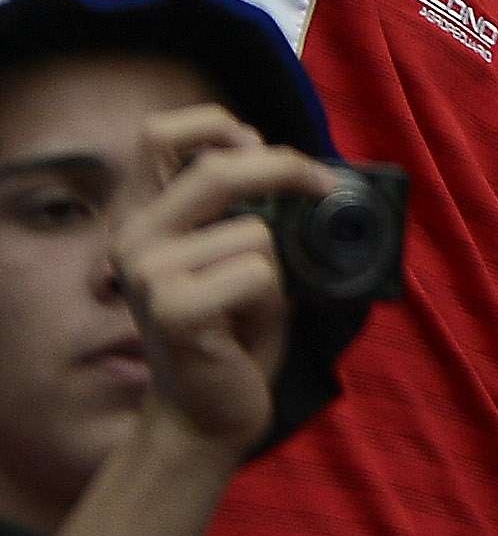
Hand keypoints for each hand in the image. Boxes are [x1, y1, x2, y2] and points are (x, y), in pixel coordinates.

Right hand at [111, 107, 332, 463]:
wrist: (209, 411)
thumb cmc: (236, 326)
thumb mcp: (240, 253)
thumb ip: (254, 207)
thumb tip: (314, 171)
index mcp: (144, 218)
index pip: (158, 135)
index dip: (217, 124)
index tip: (260, 143)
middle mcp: (133, 240)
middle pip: (218, 169)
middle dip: (288, 171)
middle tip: (326, 187)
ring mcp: (148, 276)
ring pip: (256, 231)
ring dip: (281, 265)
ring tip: (256, 301)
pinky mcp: (174, 311)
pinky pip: (260, 272)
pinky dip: (276, 296)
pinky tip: (247, 326)